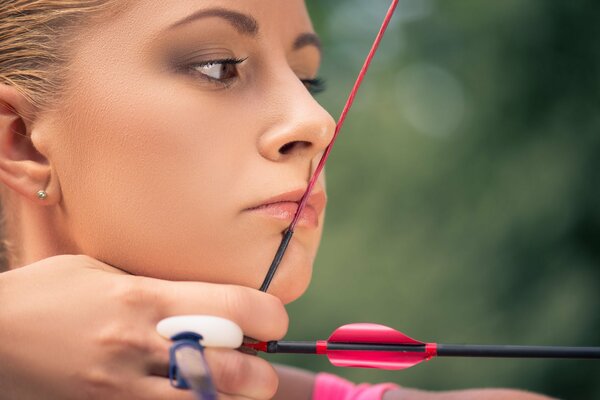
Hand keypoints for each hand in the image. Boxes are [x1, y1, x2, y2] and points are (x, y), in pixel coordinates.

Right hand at [0, 255, 286, 399]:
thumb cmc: (49, 294)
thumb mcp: (102, 271)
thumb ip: (156, 286)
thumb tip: (201, 296)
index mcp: (144, 299)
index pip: (233, 307)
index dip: (270, 315)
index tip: (273, 319)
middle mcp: (140, 345)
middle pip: (231, 370)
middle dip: (260, 374)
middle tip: (260, 367)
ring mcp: (123, 387)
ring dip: (230, 398)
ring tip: (232, 387)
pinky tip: (193, 399)